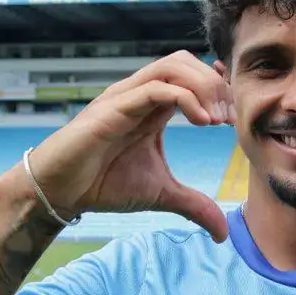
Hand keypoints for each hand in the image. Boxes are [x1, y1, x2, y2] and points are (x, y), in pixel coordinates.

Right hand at [18, 50, 234, 241]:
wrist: (59, 192)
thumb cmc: (103, 184)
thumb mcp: (162, 195)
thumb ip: (195, 206)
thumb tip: (223, 233)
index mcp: (153, 106)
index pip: (192, 75)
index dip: (220, 87)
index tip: (236, 117)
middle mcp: (140, 93)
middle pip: (186, 61)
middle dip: (216, 84)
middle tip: (229, 119)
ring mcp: (127, 96)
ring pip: (172, 65)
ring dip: (204, 86)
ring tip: (217, 119)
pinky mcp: (114, 107)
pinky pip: (156, 88)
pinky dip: (186, 98)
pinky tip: (202, 122)